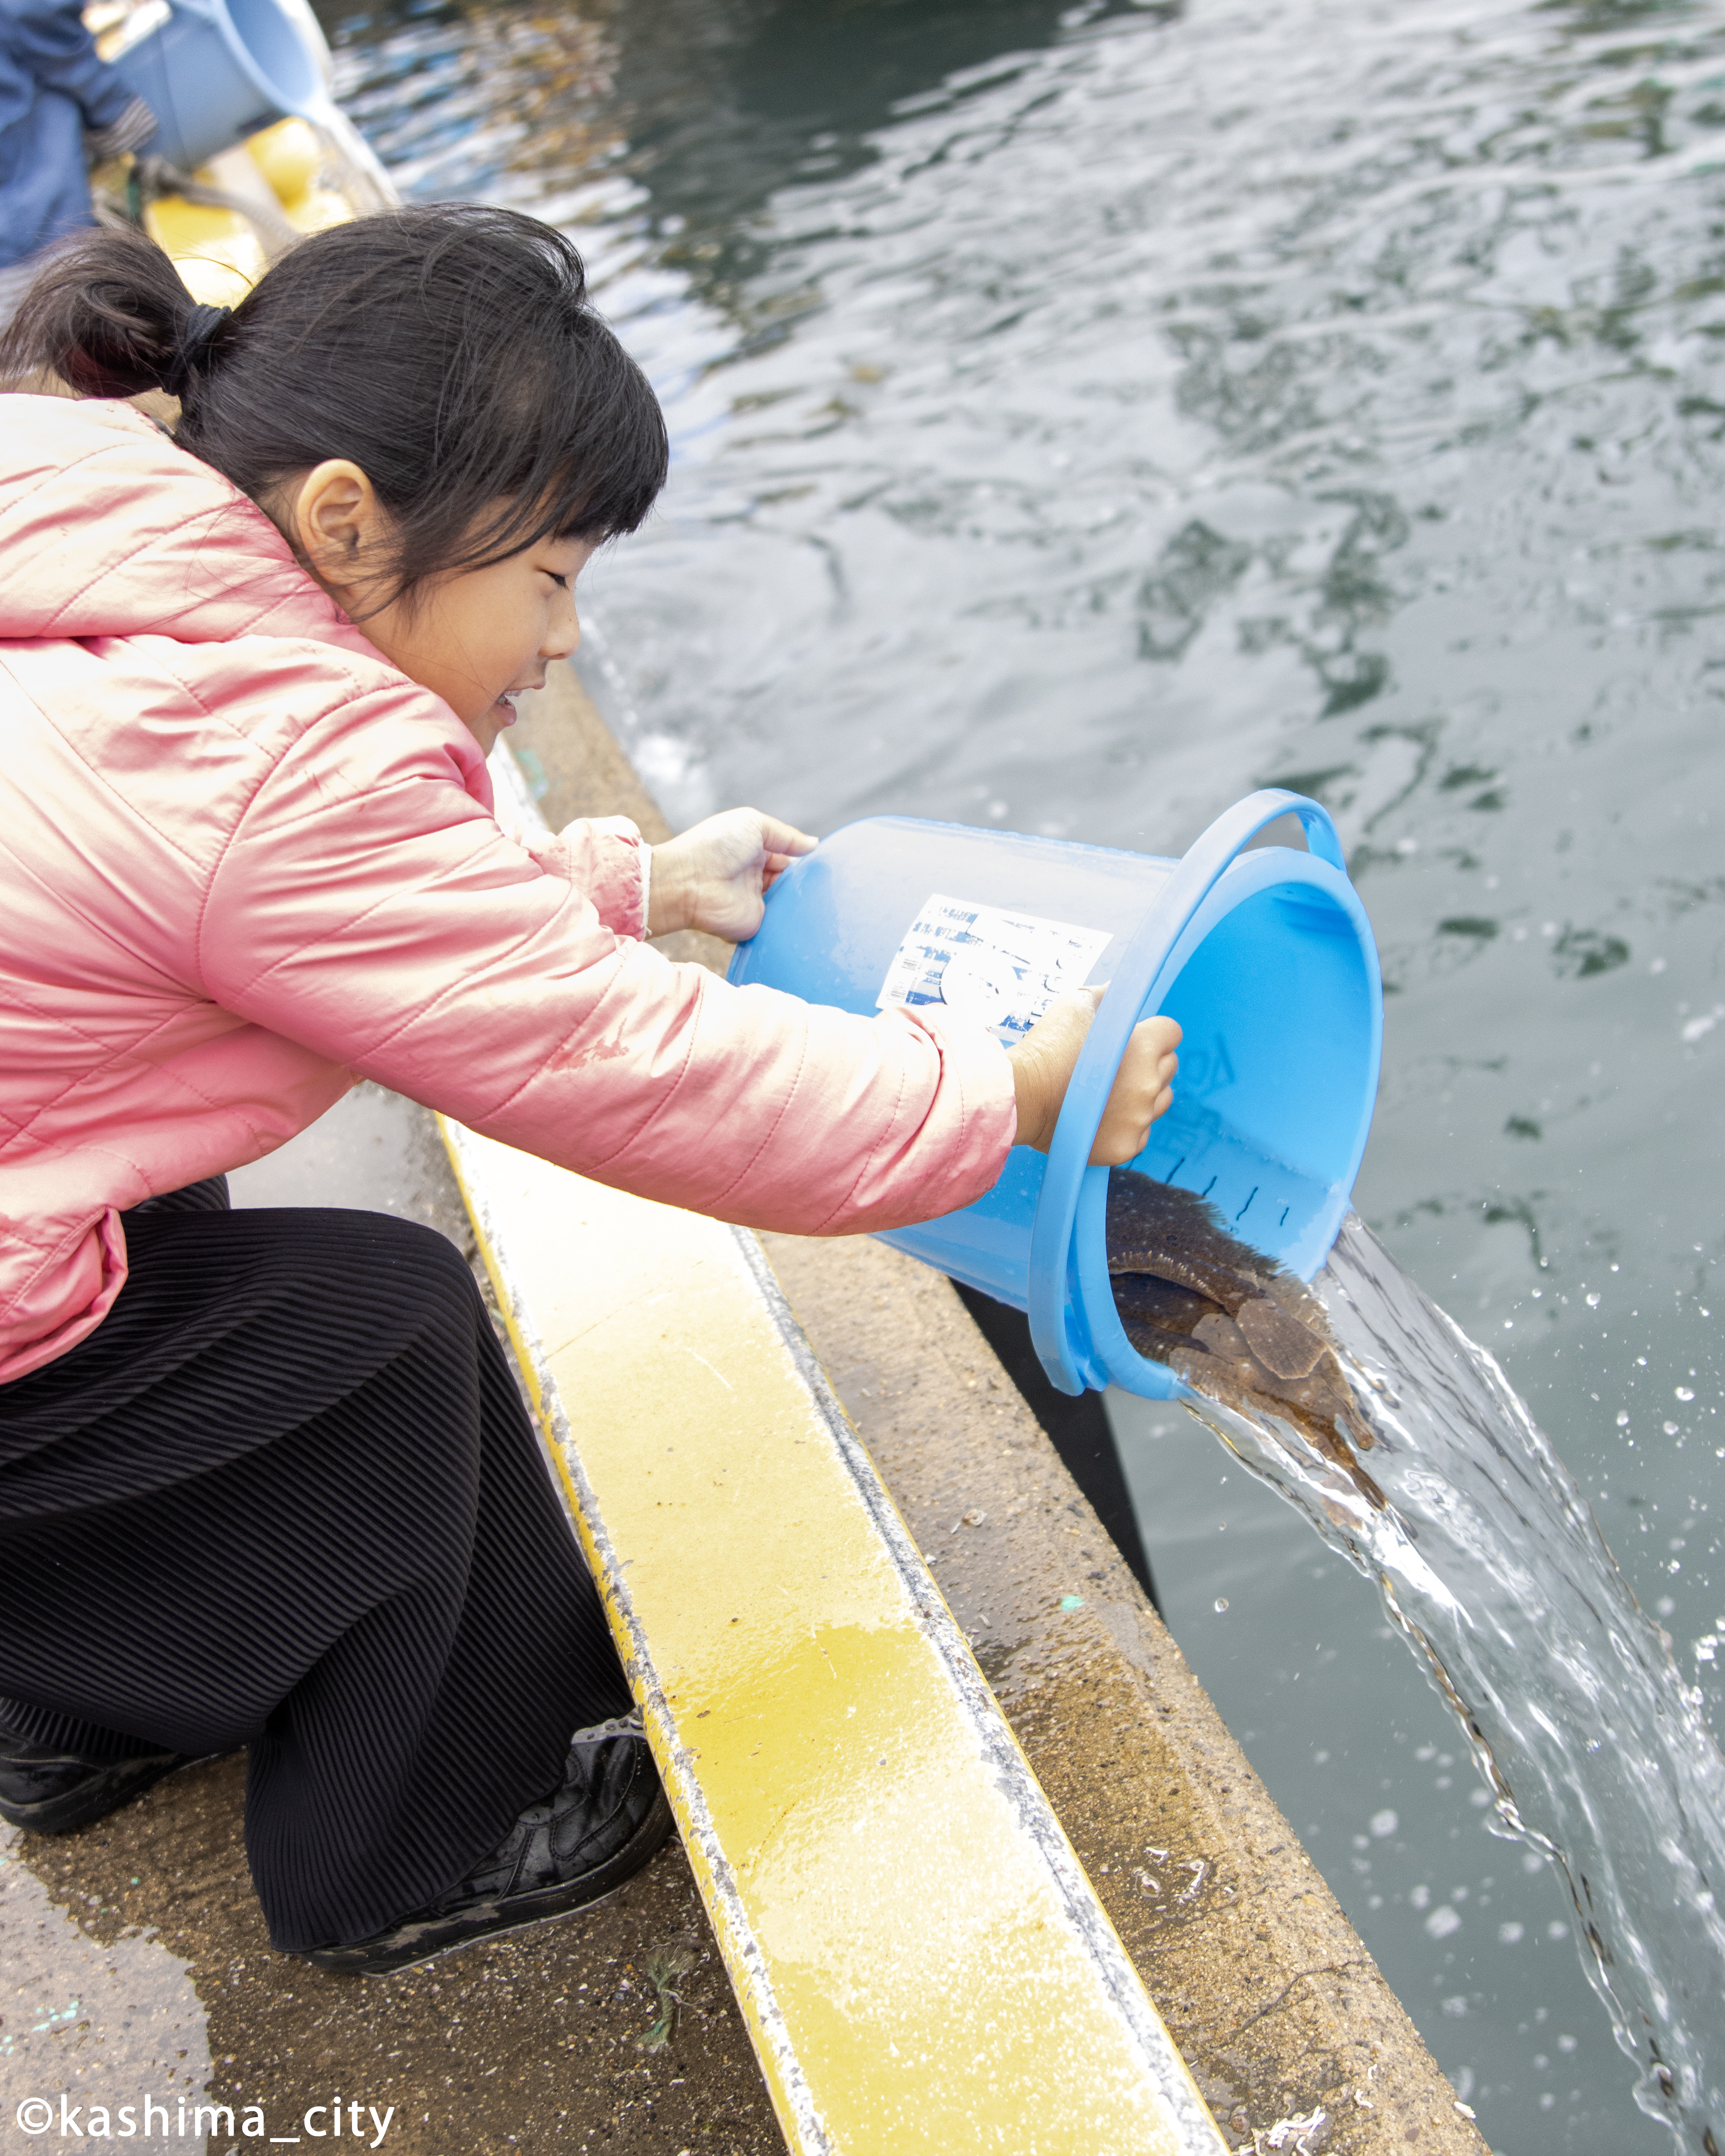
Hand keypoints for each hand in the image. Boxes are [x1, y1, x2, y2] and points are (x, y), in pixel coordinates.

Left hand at [648, 809, 817, 940]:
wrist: (689, 881)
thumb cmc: (716, 846)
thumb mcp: (754, 824)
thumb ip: (786, 835)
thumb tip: (814, 844)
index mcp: (754, 853)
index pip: (787, 858)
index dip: (802, 860)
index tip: (821, 862)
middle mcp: (755, 878)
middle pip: (790, 882)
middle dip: (805, 882)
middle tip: (821, 881)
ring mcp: (755, 903)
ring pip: (788, 904)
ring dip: (800, 900)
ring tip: (817, 896)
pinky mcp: (754, 925)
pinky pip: (779, 925)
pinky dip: (791, 921)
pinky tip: (806, 916)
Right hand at [1007, 989, 1180, 1162]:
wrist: (1021, 1096)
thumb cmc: (1047, 1048)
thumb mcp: (1077, 1005)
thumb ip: (1110, 997)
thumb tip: (1124, 994)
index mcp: (1144, 1045)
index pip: (1172, 1033)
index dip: (1152, 1032)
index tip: (1133, 1038)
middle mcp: (1148, 1083)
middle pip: (1168, 1067)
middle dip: (1149, 1063)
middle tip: (1115, 1065)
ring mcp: (1140, 1118)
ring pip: (1160, 1100)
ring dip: (1142, 1094)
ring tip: (1108, 1092)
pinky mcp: (1127, 1146)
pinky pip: (1141, 1131)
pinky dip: (1126, 1124)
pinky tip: (1101, 1115)